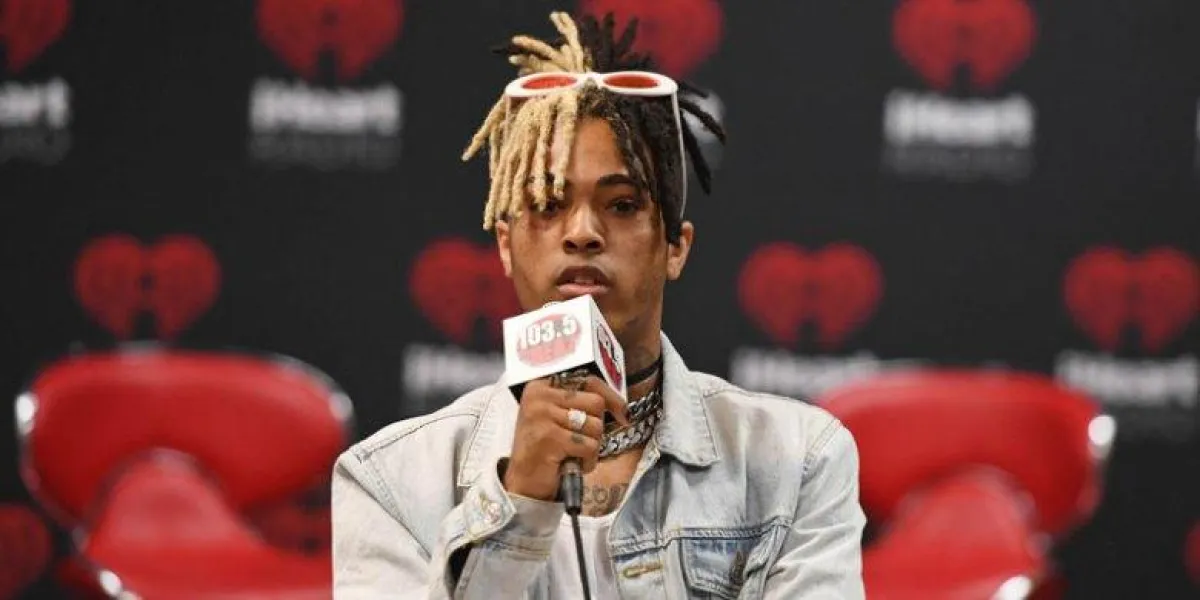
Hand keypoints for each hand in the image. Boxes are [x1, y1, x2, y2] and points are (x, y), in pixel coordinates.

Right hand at [503, 375, 629, 500]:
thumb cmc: (545, 450)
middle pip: (596, 403)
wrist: (524, 483)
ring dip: (591, 446)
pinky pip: (589, 446)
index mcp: (541, 386)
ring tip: (572, 454)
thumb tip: (623, 407)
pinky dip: (587, 460)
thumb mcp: (558, 417)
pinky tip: (570, 464)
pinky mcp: (549, 437)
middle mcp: (539, 396)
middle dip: (596, 427)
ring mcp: (542, 415)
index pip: (588, 381)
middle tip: (580, 441)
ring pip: (595, 426)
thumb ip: (581, 403)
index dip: (611, 397)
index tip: (623, 414)